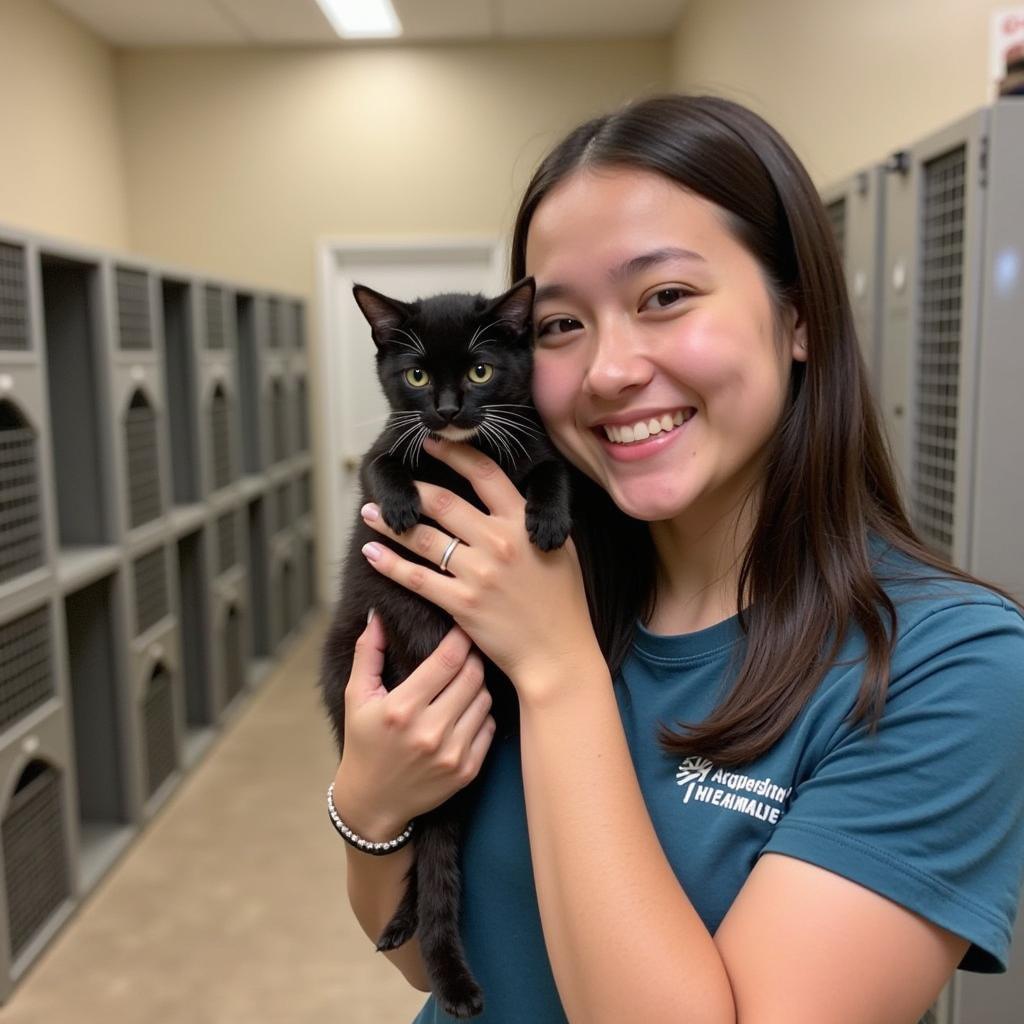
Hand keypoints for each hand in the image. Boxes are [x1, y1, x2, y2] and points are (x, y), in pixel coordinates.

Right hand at [332, 613, 496, 840]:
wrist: (374, 801)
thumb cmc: (364, 743)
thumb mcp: (357, 697)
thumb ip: (368, 653)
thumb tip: (377, 615)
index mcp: (402, 709)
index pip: (447, 660)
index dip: (460, 637)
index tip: (463, 625)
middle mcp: (430, 732)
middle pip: (473, 676)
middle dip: (473, 657)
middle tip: (468, 649)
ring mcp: (452, 753)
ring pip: (485, 699)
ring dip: (478, 684)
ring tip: (464, 680)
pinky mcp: (468, 770)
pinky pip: (489, 726)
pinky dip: (482, 713)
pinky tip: (467, 709)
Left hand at [358, 437, 601, 692]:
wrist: (558, 653)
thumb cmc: (562, 601)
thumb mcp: (560, 547)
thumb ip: (532, 518)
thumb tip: (508, 493)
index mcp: (524, 522)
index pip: (484, 473)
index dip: (454, 454)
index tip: (431, 445)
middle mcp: (499, 541)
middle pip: (443, 502)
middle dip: (411, 488)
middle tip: (391, 480)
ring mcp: (479, 573)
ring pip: (423, 537)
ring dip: (391, 522)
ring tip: (372, 512)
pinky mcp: (462, 603)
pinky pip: (417, 578)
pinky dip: (390, 564)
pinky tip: (372, 553)